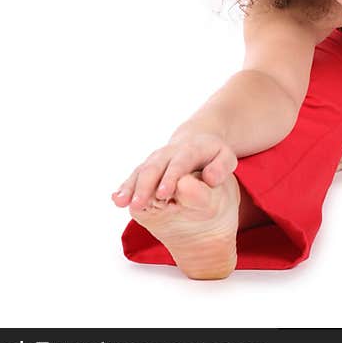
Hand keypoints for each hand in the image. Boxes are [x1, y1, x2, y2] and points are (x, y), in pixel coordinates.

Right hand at [111, 133, 237, 209]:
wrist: (196, 138)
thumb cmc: (213, 154)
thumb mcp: (226, 157)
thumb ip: (221, 167)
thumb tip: (210, 178)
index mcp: (190, 149)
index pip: (179, 163)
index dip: (170, 177)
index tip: (164, 193)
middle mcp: (169, 153)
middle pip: (154, 167)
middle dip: (145, 186)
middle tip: (137, 204)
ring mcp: (155, 159)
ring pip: (140, 171)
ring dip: (130, 187)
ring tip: (120, 203)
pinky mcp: (147, 167)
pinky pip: (134, 176)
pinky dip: (125, 187)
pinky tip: (116, 199)